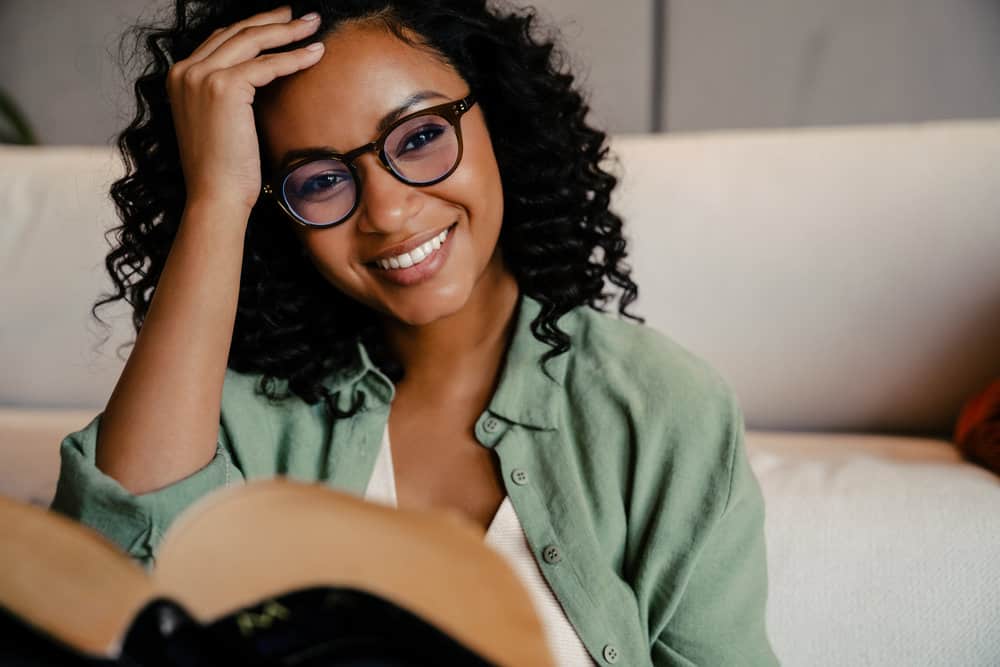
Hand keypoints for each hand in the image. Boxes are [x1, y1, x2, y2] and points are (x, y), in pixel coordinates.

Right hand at [165, 5, 324, 216]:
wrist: (216, 195)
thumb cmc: (223, 169)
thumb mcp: (219, 121)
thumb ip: (226, 93)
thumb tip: (259, 75)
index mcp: (179, 76)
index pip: (222, 39)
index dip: (254, 27)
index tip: (282, 22)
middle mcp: (184, 71)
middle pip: (237, 32)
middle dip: (274, 20)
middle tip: (304, 17)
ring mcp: (201, 76)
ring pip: (253, 41)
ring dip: (288, 31)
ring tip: (313, 27)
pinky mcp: (223, 87)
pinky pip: (267, 64)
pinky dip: (294, 57)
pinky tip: (315, 54)